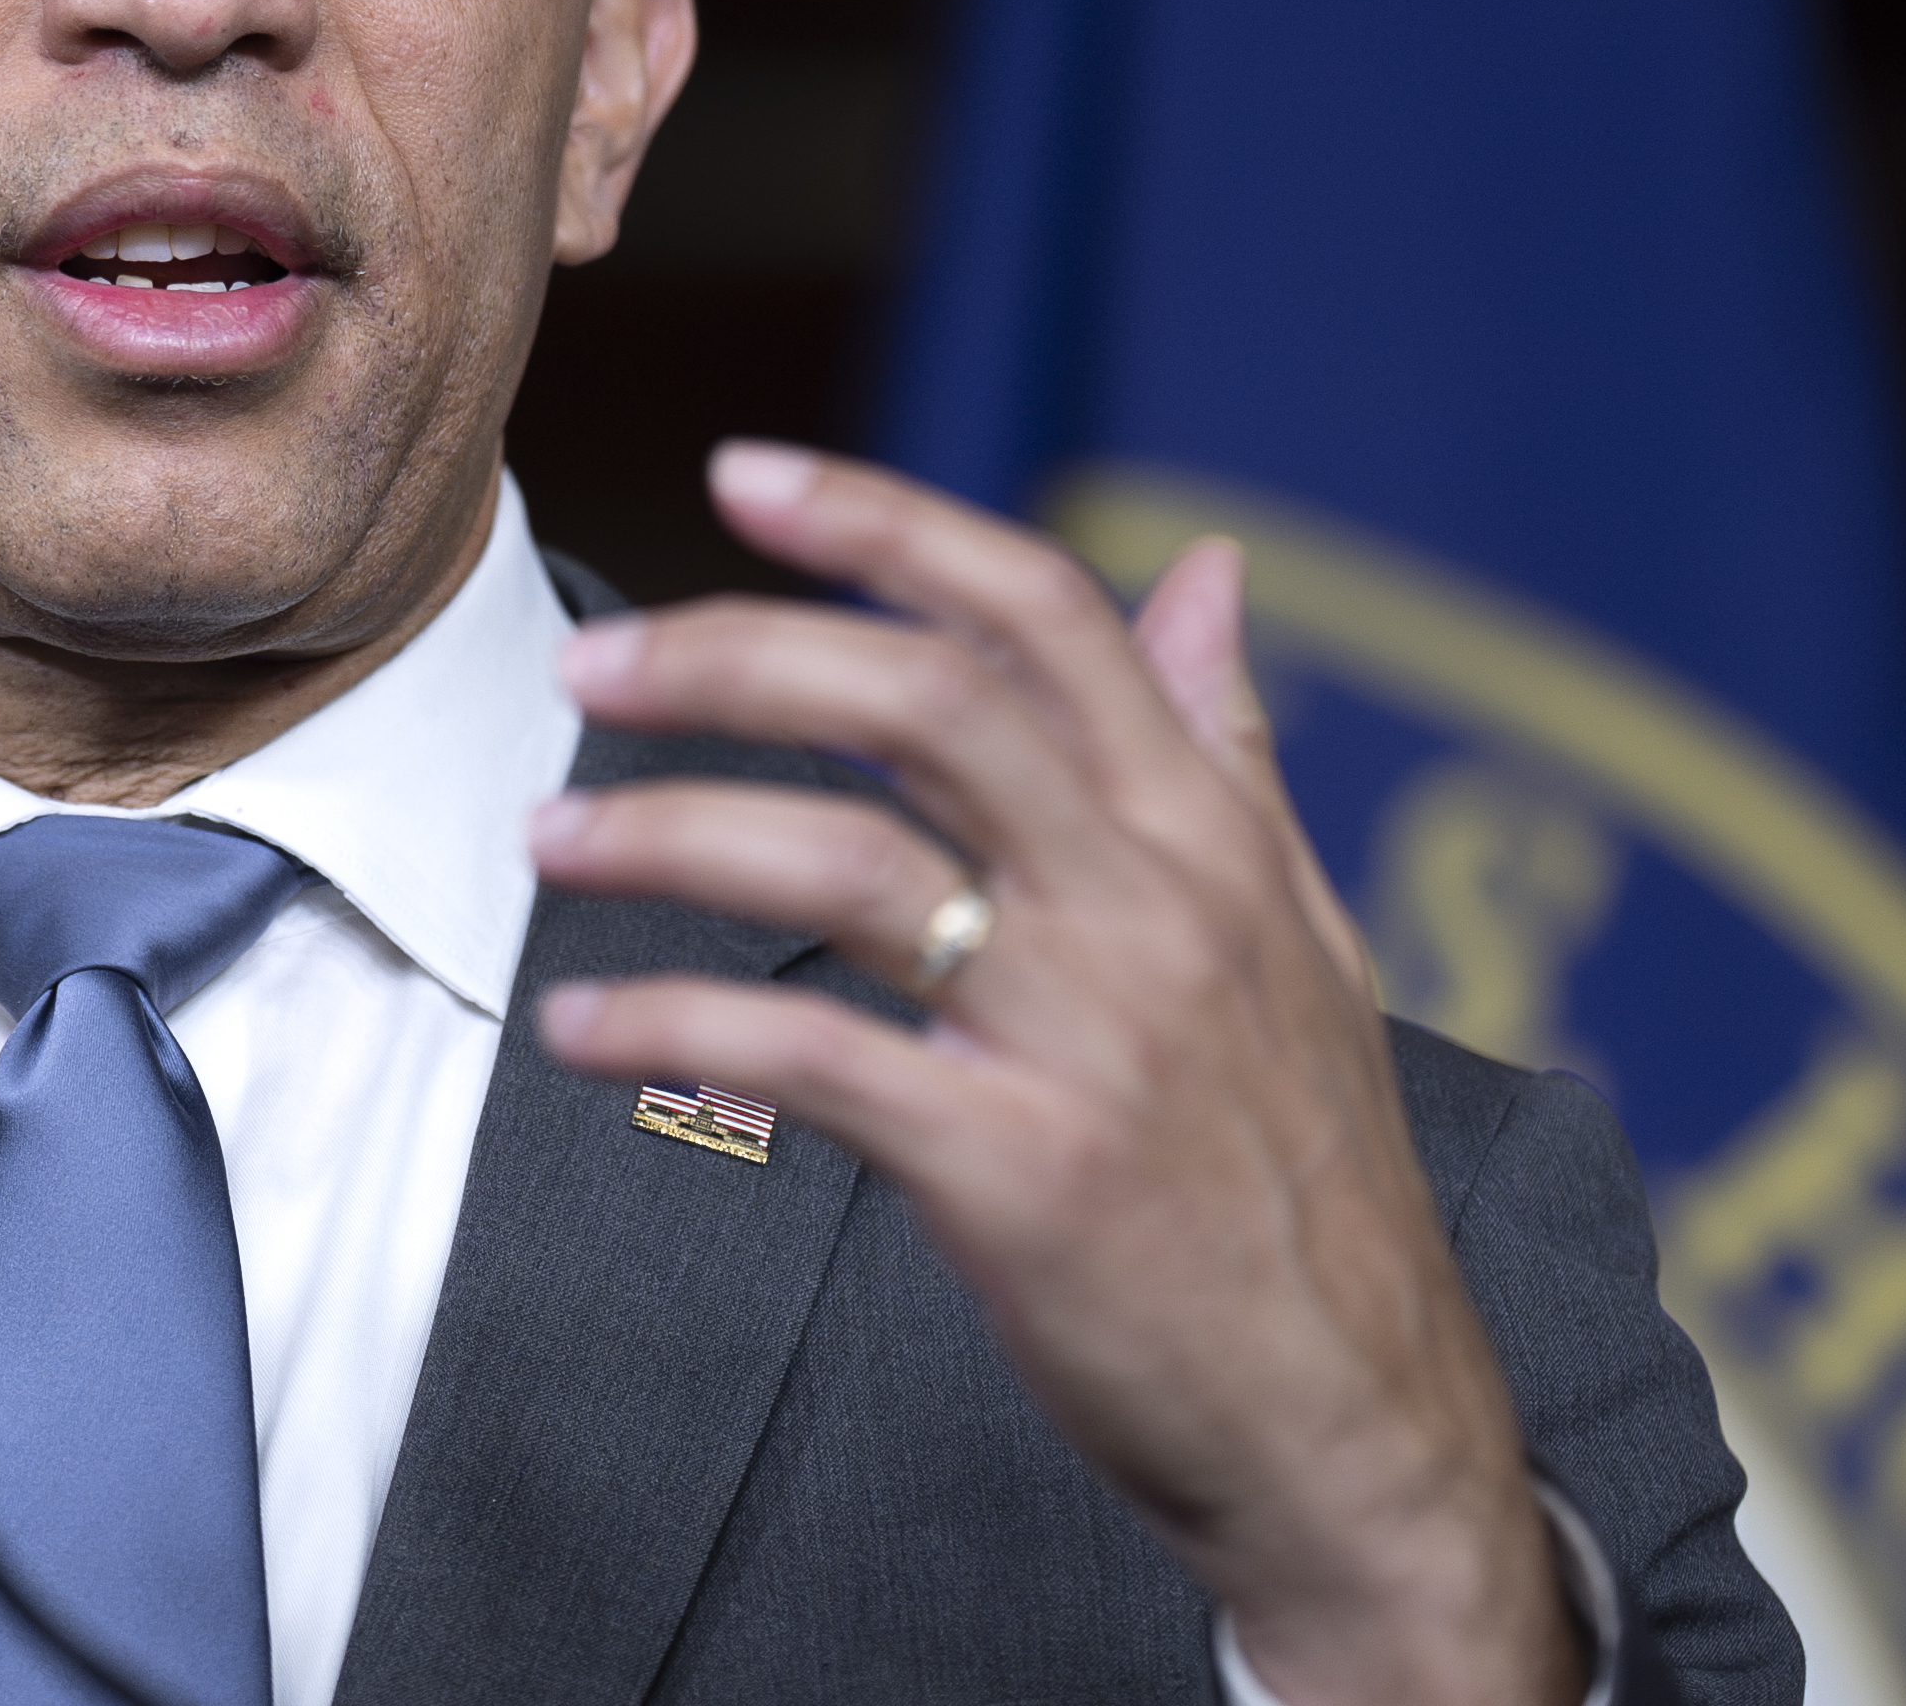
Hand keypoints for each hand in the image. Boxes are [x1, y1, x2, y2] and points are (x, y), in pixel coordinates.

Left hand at [533, 442, 1581, 1705]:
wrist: (1361, 1433)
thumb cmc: (1303, 1176)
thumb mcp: (1302, 936)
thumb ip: (1227, 746)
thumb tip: (1212, 569)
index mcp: (1207, 832)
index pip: (1042, 614)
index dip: (886, 523)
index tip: (744, 472)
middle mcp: (1153, 906)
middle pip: (924, 704)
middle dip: (737, 656)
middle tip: (589, 660)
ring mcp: (1090, 1036)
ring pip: (850, 865)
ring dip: (670, 834)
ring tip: (544, 836)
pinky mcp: (1024, 1172)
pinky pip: (816, 1059)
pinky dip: (675, 1031)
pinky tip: (579, 1030)